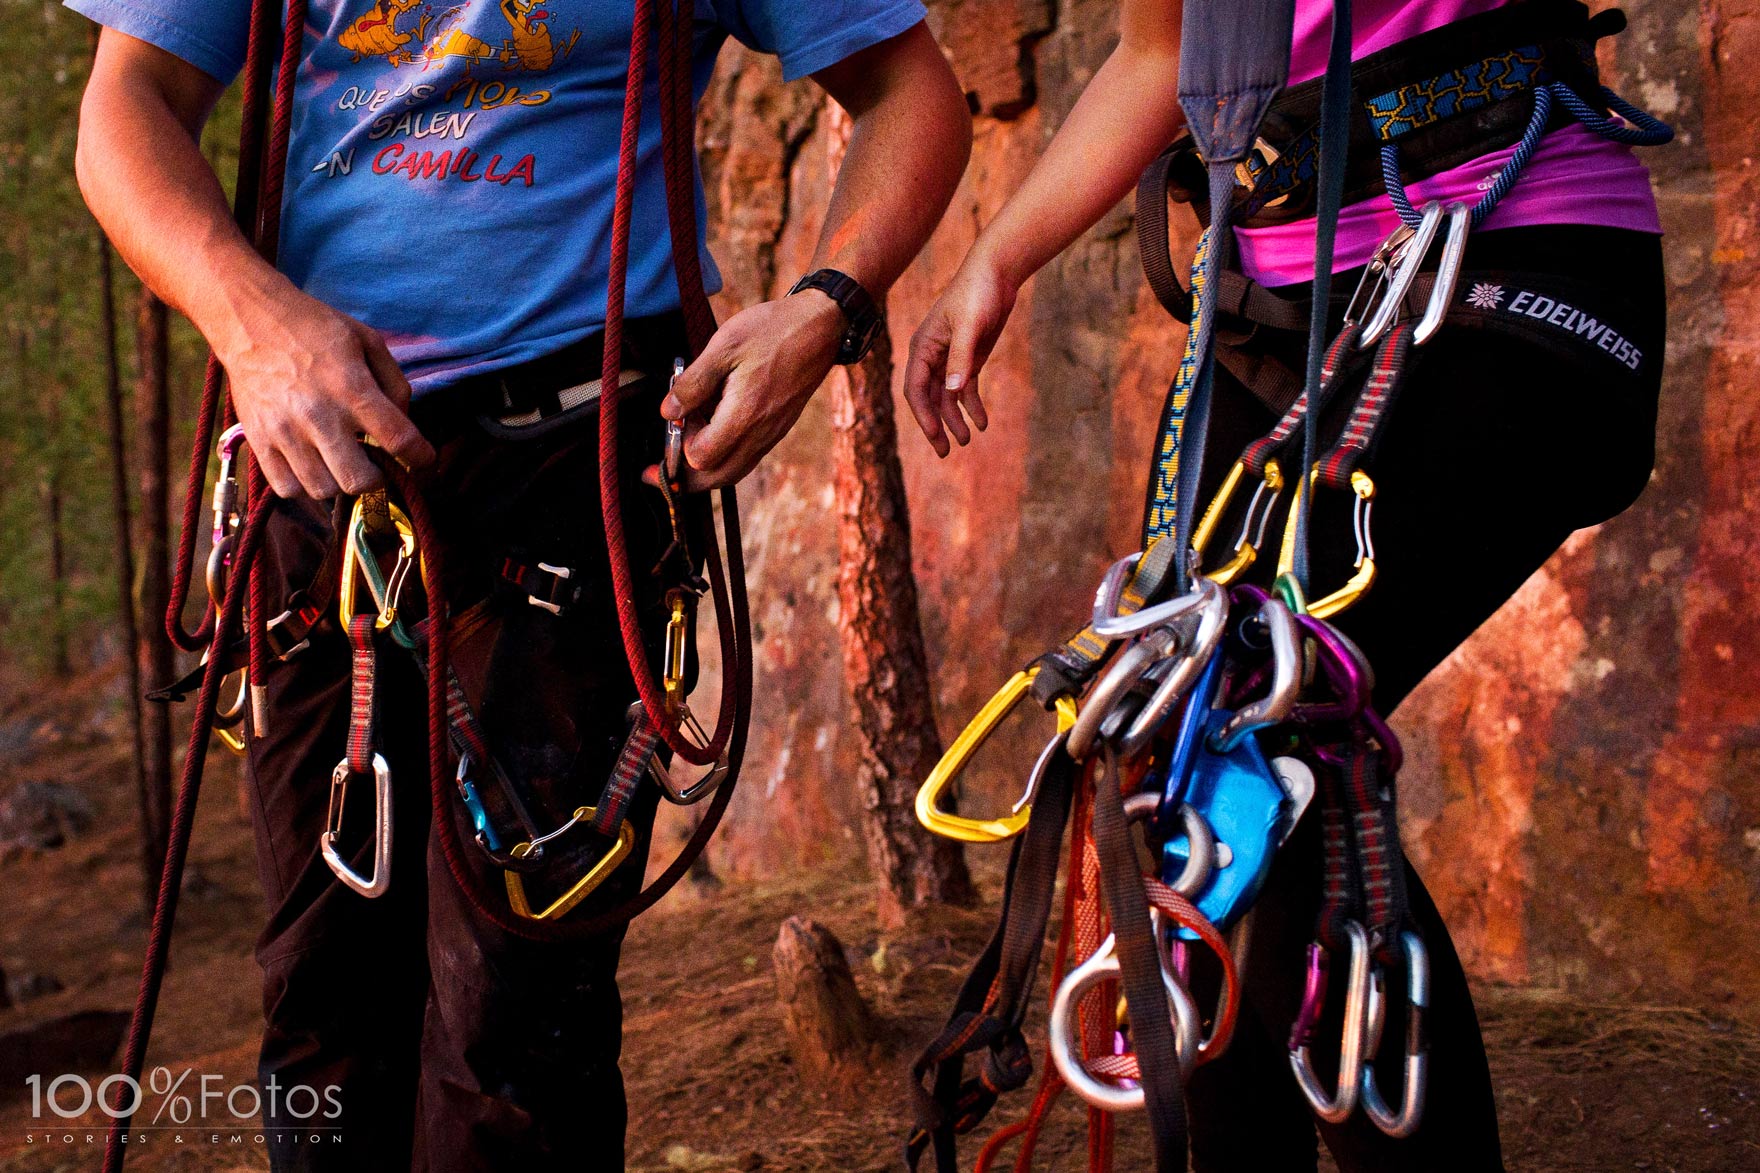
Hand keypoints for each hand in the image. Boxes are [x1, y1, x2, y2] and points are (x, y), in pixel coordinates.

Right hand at [218, 281, 434, 498]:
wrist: (249, 320)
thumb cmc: (314, 329)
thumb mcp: (368, 341)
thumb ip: (395, 384)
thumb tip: (404, 423)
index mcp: (351, 388)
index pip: (399, 440)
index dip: (421, 459)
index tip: (424, 461)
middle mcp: (318, 415)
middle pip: (358, 480)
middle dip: (377, 478)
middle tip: (375, 463)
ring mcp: (284, 432)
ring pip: (323, 490)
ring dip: (340, 482)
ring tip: (340, 461)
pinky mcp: (258, 440)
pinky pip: (286, 488)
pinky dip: (304, 485)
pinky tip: (311, 464)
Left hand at [657, 291, 843, 489]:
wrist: (820, 327)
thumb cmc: (773, 330)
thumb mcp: (724, 347)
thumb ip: (693, 384)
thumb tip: (667, 413)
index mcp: (745, 415)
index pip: (701, 458)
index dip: (678, 446)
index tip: (675, 420)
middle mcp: (761, 434)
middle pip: (716, 479)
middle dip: (684, 477)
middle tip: (660, 464)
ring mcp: (771, 435)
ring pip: (732, 472)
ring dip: (704, 468)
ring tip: (685, 443)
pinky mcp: (777, 429)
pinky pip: (746, 457)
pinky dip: (723, 455)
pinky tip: (713, 428)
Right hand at [903, 255, 1012, 456]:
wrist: (997, 274)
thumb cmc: (978, 294)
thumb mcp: (969, 326)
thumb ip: (960, 358)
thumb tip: (952, 392)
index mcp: (923, 347)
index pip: (916, 388)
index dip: (924, 415)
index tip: (935, 435)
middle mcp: (932, 355)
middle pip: (928, 398)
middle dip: (936, 425)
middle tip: (944, 452)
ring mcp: (950, 358)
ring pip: (947, 397)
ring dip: (955, 418)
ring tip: (967, 440)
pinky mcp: (968, 358)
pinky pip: (965, 389)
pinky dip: (972, 406)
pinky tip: (982, 422)